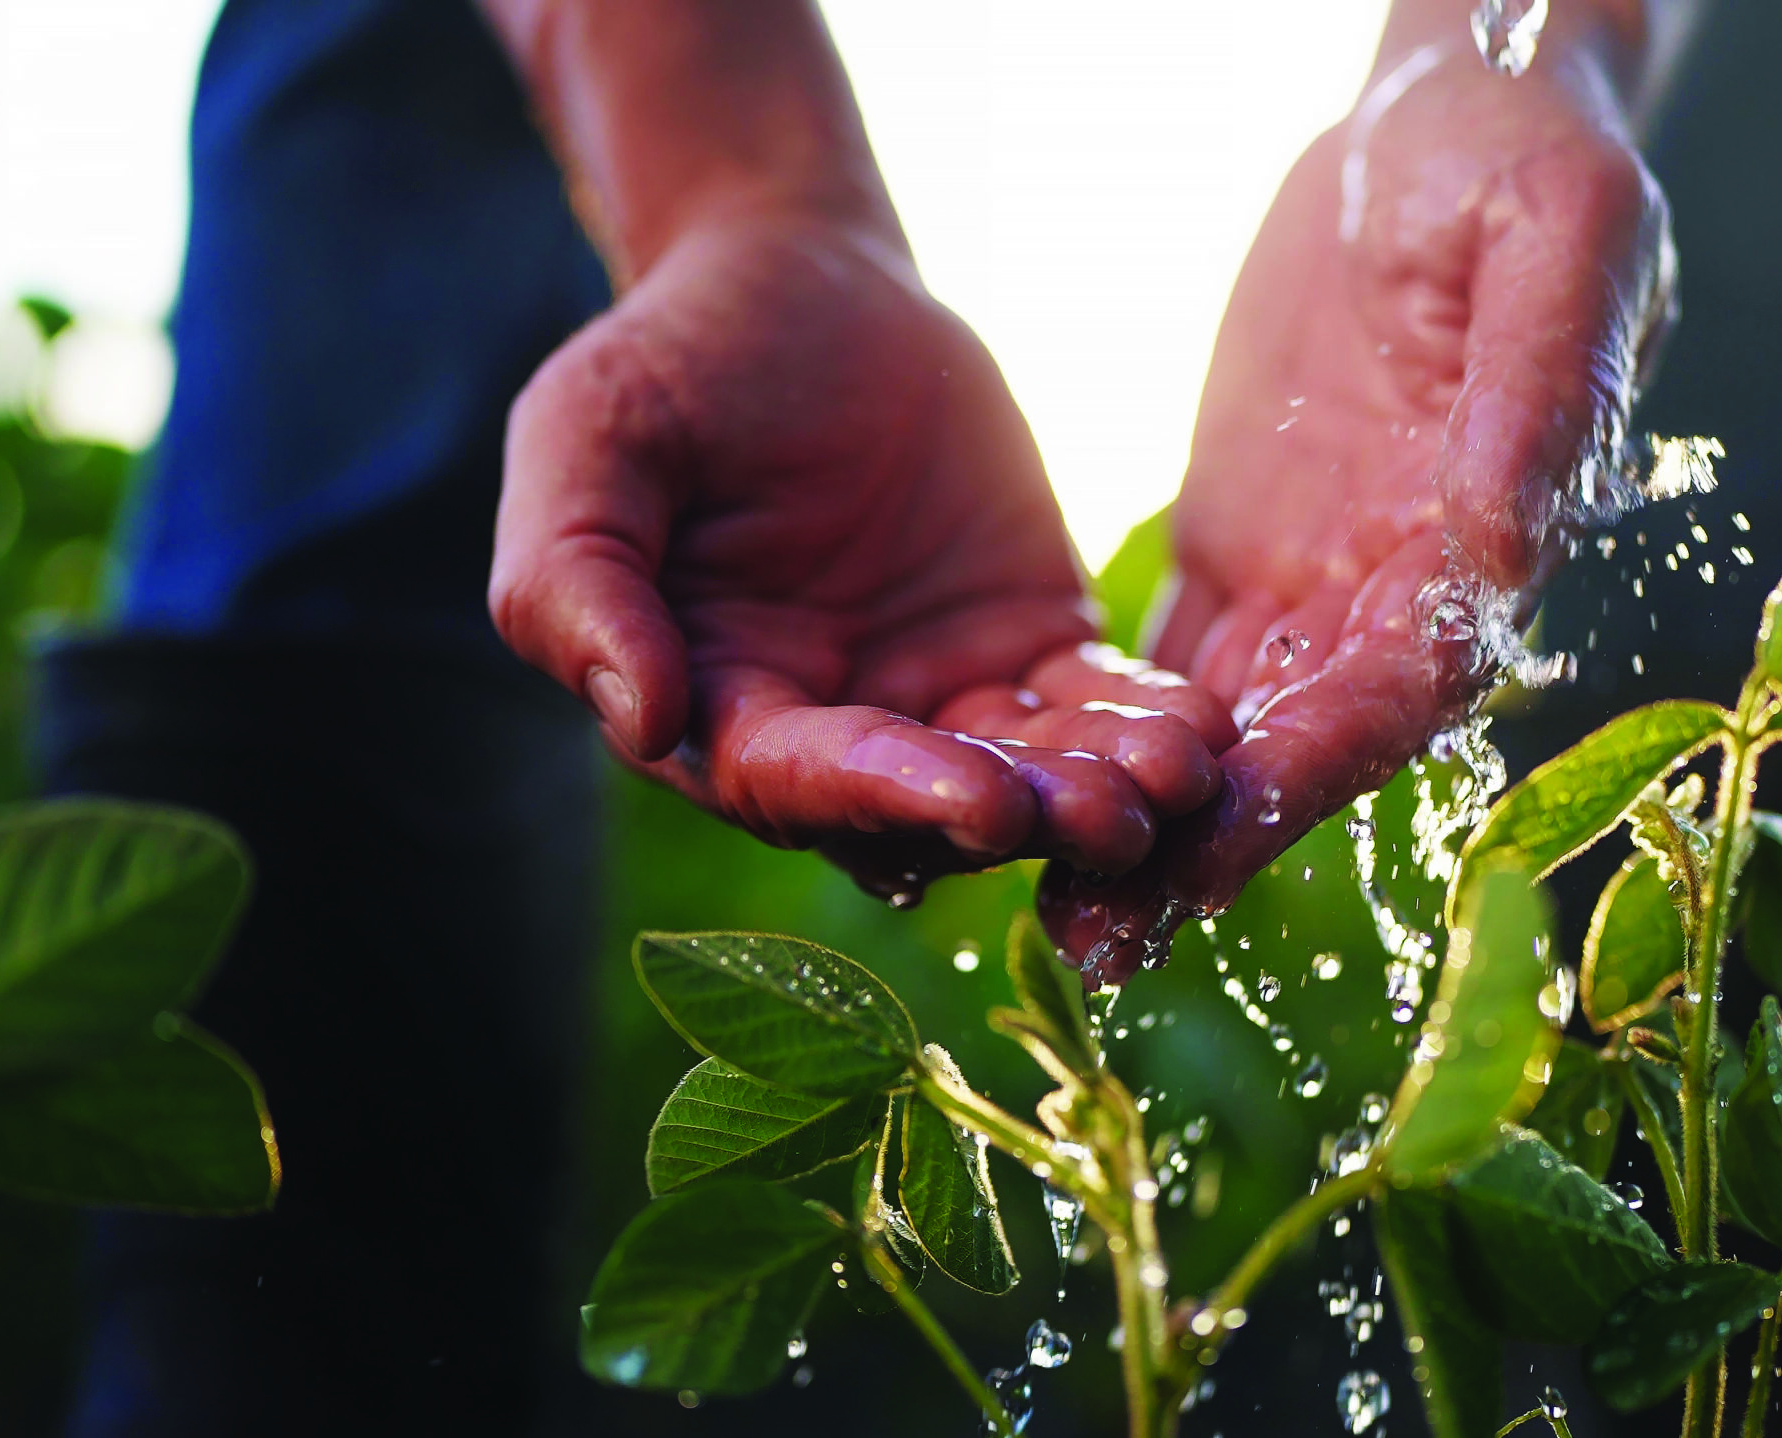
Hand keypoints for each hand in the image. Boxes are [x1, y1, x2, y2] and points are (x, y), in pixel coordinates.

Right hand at [489, 210, 1235, 898]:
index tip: (981, 800)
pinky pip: (1091, 701)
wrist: (797, 277)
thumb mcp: (586, 443)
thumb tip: (637, 719)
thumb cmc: (668, 362)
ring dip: (1099, 788)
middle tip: (1110, 815)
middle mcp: (836, 730)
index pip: (802, 781)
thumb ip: (578, 580)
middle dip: (1024, 814)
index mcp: (718, 711)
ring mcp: (941, 695)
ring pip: (1025, 770)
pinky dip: (1143, 723)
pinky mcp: (1028, 640)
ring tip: (1175, 780)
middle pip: (931, 807)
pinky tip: (1202, 732)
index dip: (889, 796)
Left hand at [1042, 39, 1674, 982]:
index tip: (1223, 832)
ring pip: (1231, 731)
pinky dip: (1112, 741)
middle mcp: (1405, 587)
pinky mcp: (1243, 550)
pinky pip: (1174, 668)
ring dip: (1151, 825)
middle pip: (1307, 743)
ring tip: (1056, 916)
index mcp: (1489, 528)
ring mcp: (1319, 579)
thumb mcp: (1556, 241)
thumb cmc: (1523, 158)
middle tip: (1106, 938)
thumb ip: (1536, 393)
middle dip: (1212, 842)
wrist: (1442, 115)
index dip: (1322, 759)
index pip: (1407, 678)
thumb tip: (1504, 546)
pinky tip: (1033, 806)